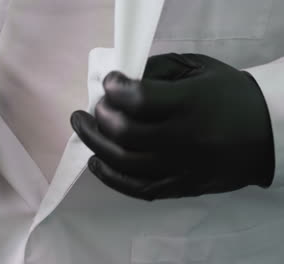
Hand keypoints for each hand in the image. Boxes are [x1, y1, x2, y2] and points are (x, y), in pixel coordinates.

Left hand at [71, 53, 274, 200]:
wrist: (268, 134)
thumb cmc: (230, 95)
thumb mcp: (197, 69)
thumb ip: (157, 71)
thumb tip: (120, 83)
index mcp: (191, 104)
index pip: (139, 100)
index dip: (115, 88)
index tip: (110, 82)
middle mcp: (185, 139)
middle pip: (125, 133)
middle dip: (100, 117)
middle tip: (94, 107)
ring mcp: (181, 168)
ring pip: (125, 163)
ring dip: (95, 144)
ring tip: (83, 127)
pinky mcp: (180, 187)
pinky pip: (137, 189)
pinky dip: (110, 177)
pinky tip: (96, 162)